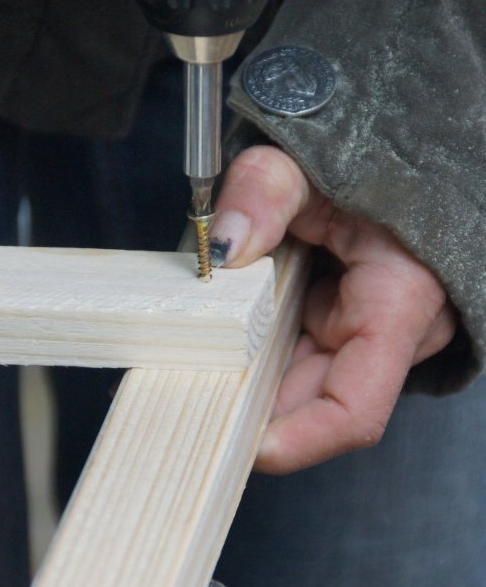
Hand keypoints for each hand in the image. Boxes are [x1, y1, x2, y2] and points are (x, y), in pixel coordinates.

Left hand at [210, 146, 455, 473]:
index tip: (233, 441)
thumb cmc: (372, 152)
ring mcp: (371, 330)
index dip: (295, 440)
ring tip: (192, 362)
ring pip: (302, 381)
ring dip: (249, 377)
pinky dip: (260, 352)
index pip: (353, 411)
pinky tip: (221, 337)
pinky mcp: (349, 322)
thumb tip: (222, 250)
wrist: (404, 145)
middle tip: (182, 399)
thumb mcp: (309, 159)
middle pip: (312, 401)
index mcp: (401, 300)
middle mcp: (393, 331)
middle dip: (251, 405)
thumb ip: (263, 192)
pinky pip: (302, 354)